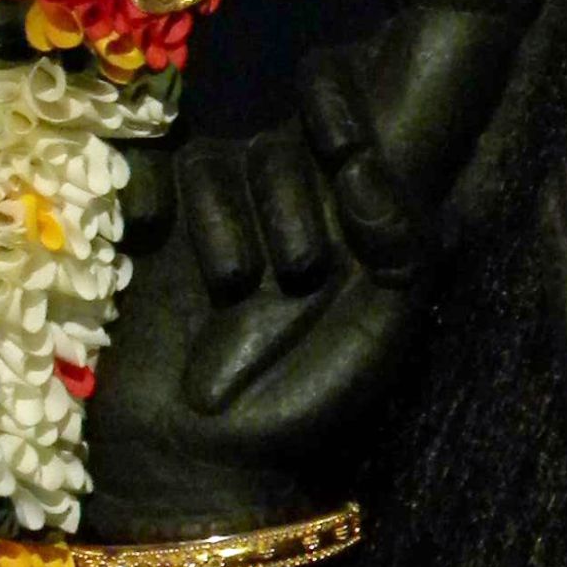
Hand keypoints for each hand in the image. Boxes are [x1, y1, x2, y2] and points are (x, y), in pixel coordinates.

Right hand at [88, 3, 528, 532]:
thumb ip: (399, 239)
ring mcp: (228, 216)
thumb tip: (363, 164)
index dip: (345, 109)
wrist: (209, 458)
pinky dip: (188, 210)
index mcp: (360, 221)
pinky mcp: (167, 230)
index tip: (346, 144)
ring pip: (235, 157)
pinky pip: (175, 177)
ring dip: (241, 216)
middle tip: (301, 272)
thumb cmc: (316, 395)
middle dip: (296, 196)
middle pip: (293, 142)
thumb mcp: (386, 323)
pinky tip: (193, 257)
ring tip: (244, 289)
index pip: (357, 129)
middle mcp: (297, 205)